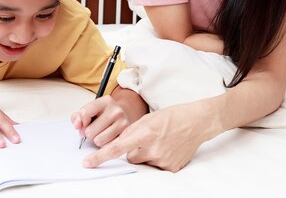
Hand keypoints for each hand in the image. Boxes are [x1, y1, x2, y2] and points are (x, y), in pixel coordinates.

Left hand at [71, 95, 131, 147]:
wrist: (123, 116)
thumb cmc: (103, 115)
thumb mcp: (90, 111)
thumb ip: (78, 117)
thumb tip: (77, 125)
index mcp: (106, 101)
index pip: (85, 113)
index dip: (82, 121)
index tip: (86, 122)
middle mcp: (116, 110)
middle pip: (90, 131)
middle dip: (89, 133)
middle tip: (94, 129)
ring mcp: (123, 123)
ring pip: (98, 140)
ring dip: (97, 140)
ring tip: (102, 133)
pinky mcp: (125, 136)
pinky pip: (107, 147)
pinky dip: (105, 145)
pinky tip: (108, 138)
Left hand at [82, 104, 204, 172]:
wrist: (197, 122)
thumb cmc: (173, 116)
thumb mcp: (149, 118)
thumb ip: (131, 131)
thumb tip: (118, 144)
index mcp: (146, 133)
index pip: (117, 148)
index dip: (100, 156)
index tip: (87, 163)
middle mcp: (153, 148)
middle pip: (130, 157)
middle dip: (134, 149)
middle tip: (148, 138)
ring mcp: (163, 160)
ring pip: (143, 162)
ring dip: (147, 154)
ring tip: (161, 141)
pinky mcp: (171, 168)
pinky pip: (156, 166)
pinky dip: (158, 158)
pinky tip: (169, 147)